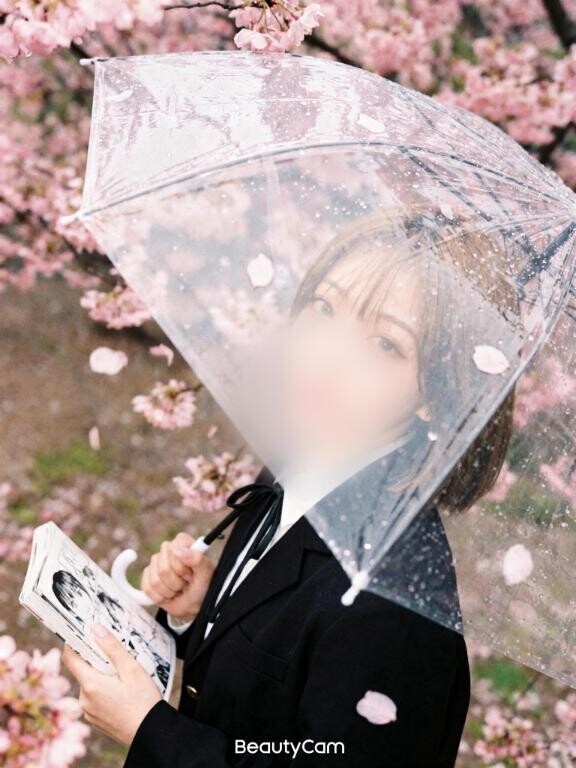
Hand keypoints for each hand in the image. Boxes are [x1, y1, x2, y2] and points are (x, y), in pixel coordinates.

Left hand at [61, 624, 161, 745]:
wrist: (149, 733)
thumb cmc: (143, 700)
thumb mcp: (131, 669)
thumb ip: (112, 647)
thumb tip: (95, 628)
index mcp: (90, 684)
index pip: (69, 658)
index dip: (73, 643)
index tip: (82, 633)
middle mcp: (84, 699)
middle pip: (82, 671)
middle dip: (95, 660)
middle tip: (115, 655)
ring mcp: (89, 712)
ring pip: (89, 685)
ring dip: (100, 676)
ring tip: (123, 676)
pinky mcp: (96, 720)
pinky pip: (94, 699)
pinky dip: (103, 691)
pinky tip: (122, 692)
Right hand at [141, 532, 214, 621]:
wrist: (194, 602)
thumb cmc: (202, 585)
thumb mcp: (205, 573)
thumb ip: (197, 559)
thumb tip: (178, 551)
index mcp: (183, 543)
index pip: (172, 550)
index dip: (180, 566)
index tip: (190, 574)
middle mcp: (168, 549)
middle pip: (163, 568)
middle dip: (176, 582)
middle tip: (186, 583)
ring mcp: (156, 562)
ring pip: (155, 581)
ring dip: (169, 591)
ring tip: (178, 589)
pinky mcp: (147, 575)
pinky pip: (147, 588)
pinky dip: (160, 597)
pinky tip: (169, 594)